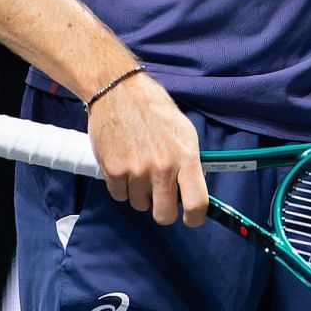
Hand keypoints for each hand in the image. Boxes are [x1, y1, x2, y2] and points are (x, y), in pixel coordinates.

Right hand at [84, 71, 208, 226]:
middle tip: (159, 195)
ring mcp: (136, 171)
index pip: (197, 203)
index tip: (191, 219)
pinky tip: (124, 165)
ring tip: (139, 168)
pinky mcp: (113, 171)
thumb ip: (189, 162)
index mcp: (186, 157)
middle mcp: (162, 168)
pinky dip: (121, 186)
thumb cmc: (154, 109)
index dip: (195, 218)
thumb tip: (191, 189)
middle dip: (163, 210)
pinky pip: (119, 196)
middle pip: (164, 215)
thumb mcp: (184, 131)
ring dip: (140, 194)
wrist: (118, 91)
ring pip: (139, 205)